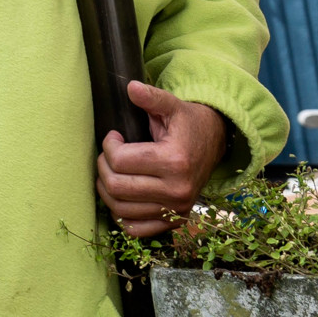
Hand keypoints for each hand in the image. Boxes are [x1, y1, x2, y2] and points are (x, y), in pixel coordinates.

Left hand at [96, 80, 227, 237]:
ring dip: (106, 190)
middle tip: (108, 154)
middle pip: (117, 187)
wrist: (214, 145)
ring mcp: (177, 209)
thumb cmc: (188, 124)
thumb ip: (152, 97)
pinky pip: (136, 229)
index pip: (121, 161)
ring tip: (111, 171)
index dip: (108, 146)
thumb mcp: (172, 106)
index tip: (114, 136)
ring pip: (121, 210)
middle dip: (103, 167)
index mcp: (175, 161)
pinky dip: (121, 216)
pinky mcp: (175, 220)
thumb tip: (131, 87)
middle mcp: (177, 190)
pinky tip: (121, 196)